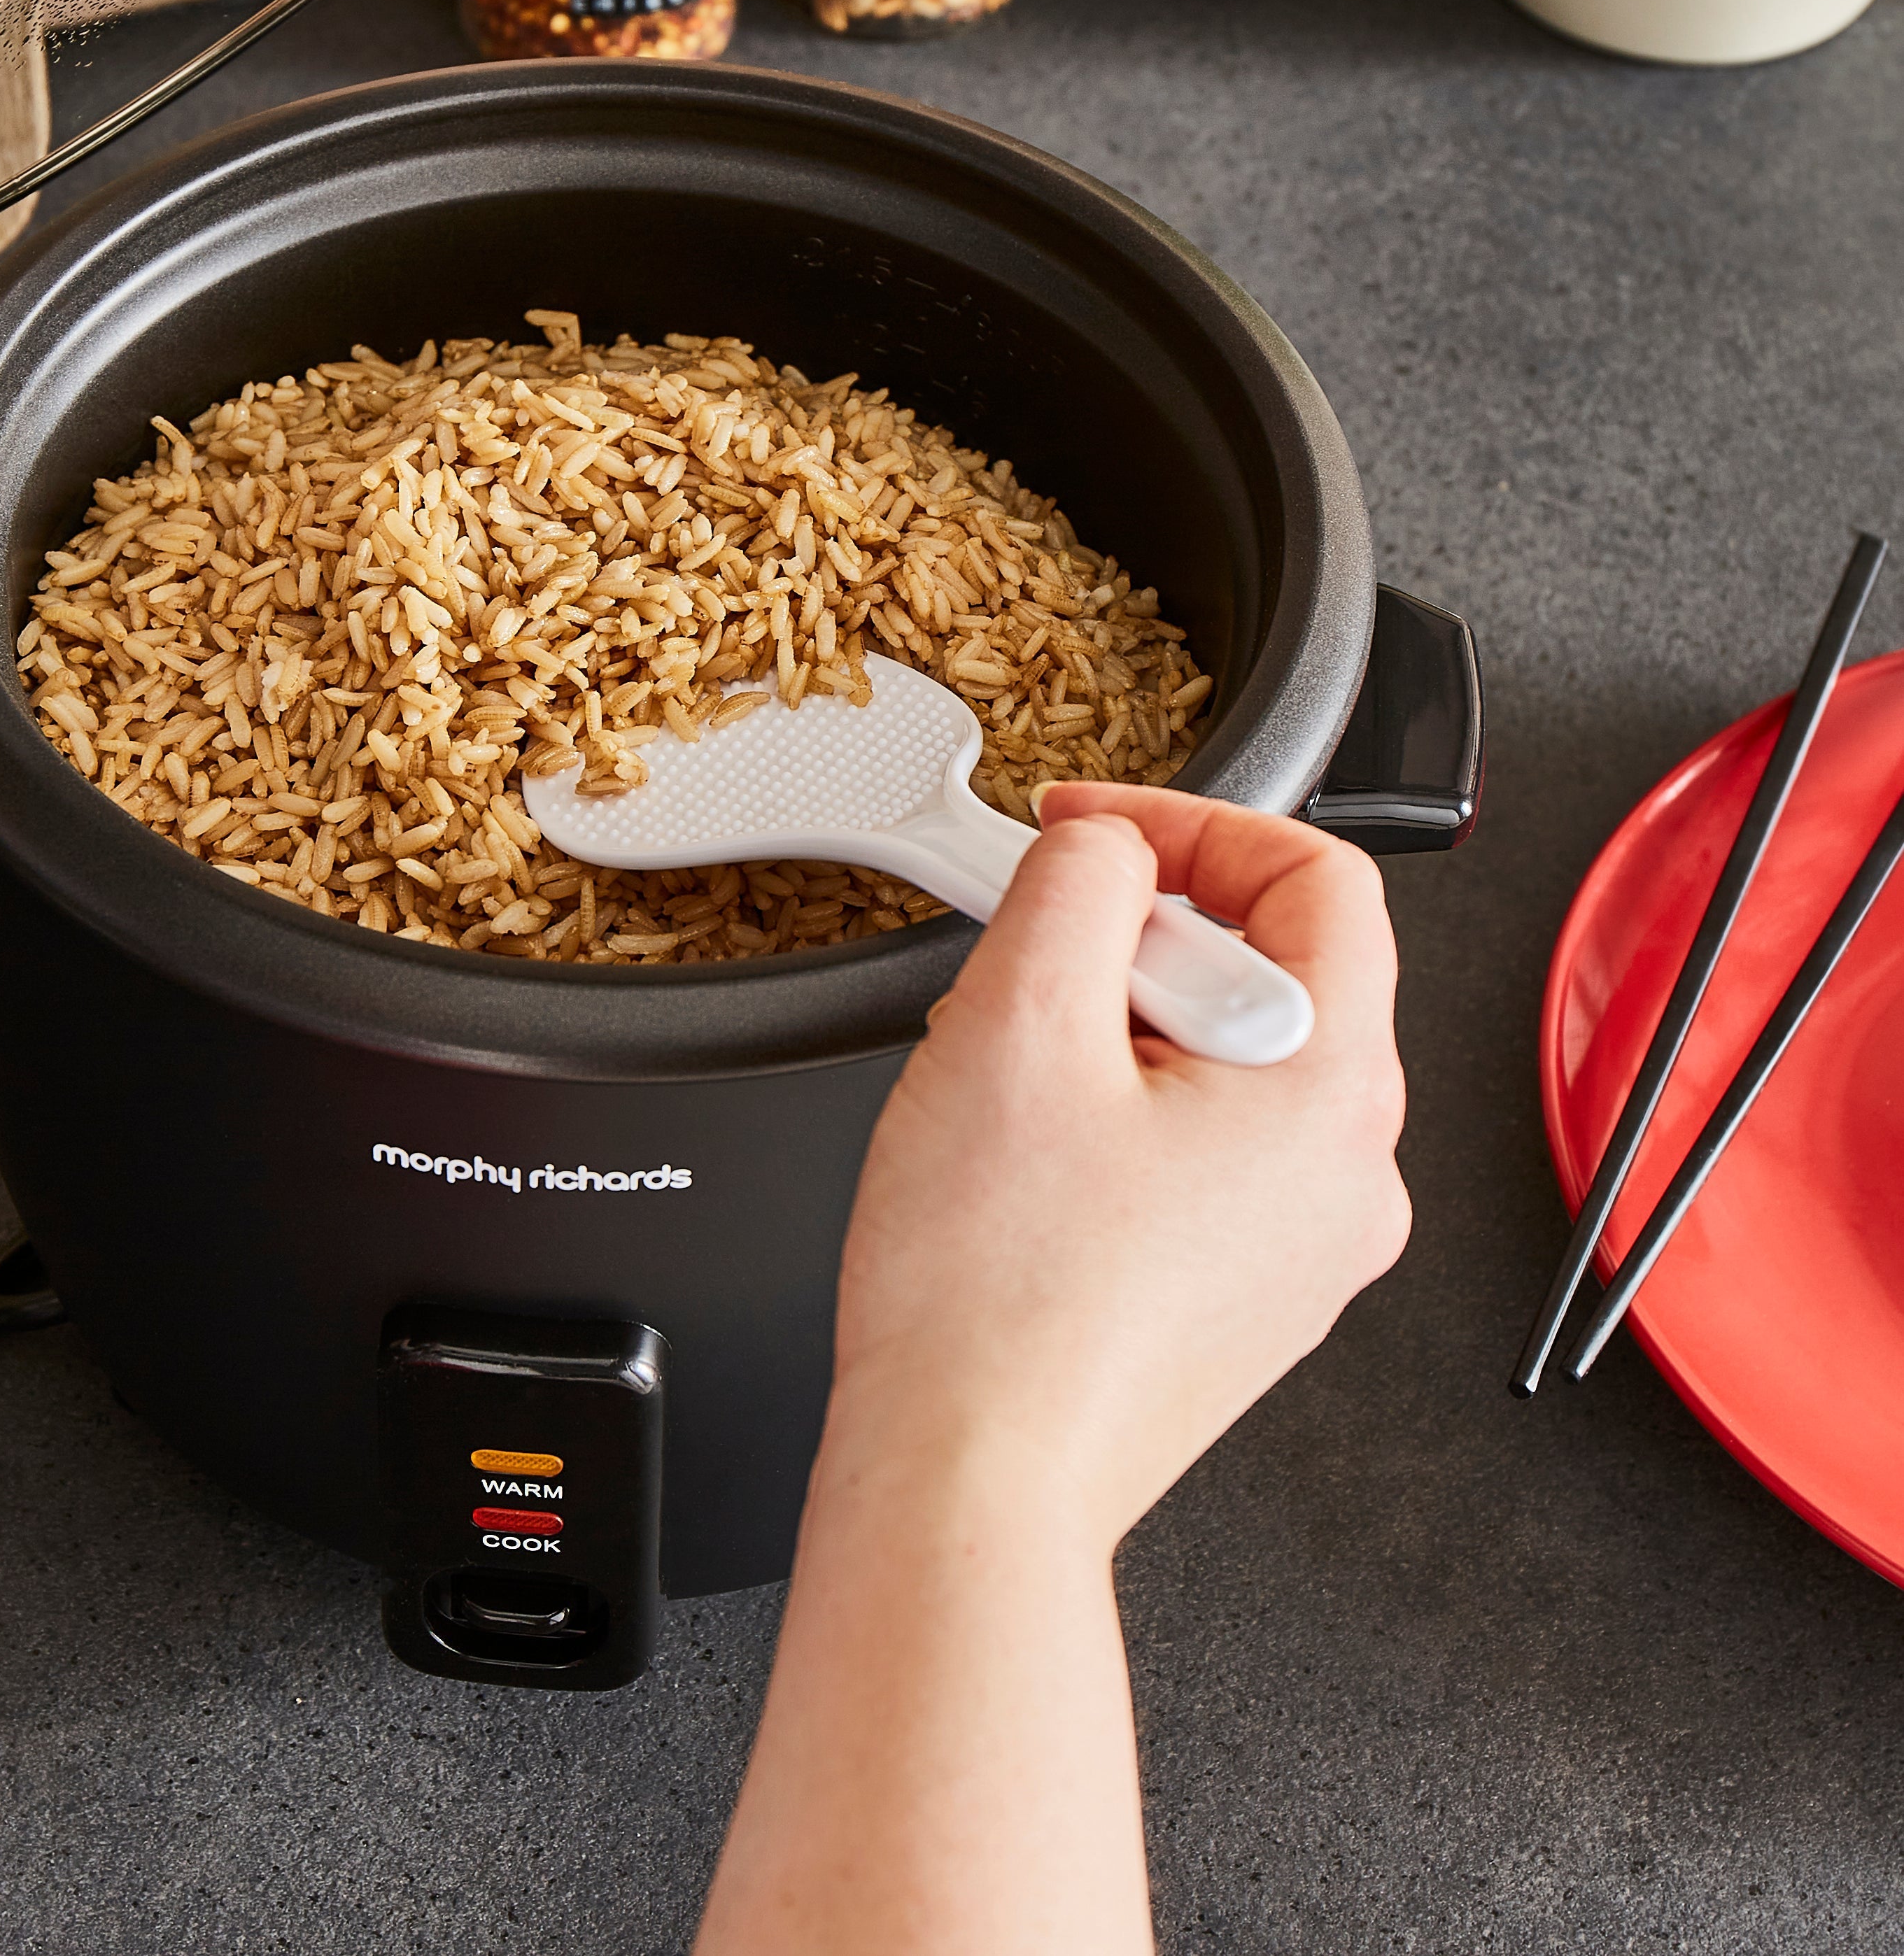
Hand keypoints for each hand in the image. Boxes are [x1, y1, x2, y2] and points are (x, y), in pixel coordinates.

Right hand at [694, 792, 1407, 1955]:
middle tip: (1027, 982)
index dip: (1194, 822)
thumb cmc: (994, 1301)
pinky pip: (1199, 1154)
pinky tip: (1028, 1169)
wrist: (967, 1492)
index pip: (1322, 878)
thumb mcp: (1017, 1019)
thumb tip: (1108, 847)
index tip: (1090, 832)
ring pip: (1223, 1064)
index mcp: (1331, 1095)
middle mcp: (1347, 1177)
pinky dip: (1117, 1121)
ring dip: (1115, 1035)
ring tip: (1015, 1093)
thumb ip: (1078, 881)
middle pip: (1270, 971)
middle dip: (1135, 943)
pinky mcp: (1242, 1300)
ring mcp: (1301, 1250)